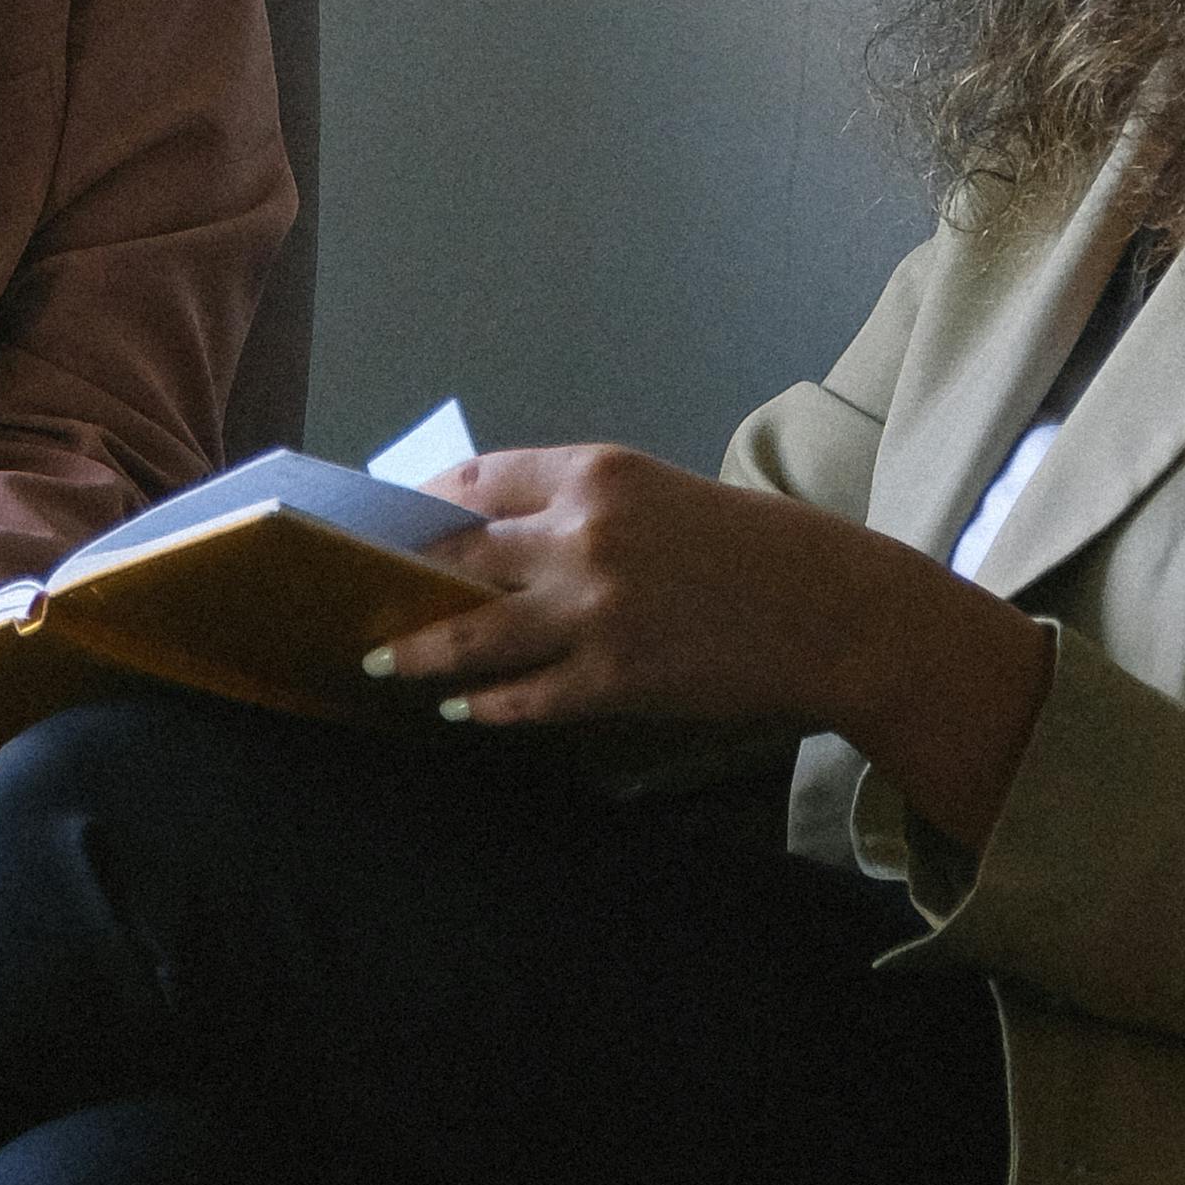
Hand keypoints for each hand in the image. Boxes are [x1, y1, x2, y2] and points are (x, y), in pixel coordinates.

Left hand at [362, 448, 1051, 854]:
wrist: (835, 612)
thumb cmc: (751, 550)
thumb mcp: (661, 497)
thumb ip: (578, 509)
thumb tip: (488, 536)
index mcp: (598, 473)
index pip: (475, 480)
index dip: (417, 505)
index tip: (382, 523)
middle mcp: (586, 535)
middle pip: (456, 555)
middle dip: (397, 577)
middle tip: (350, 593)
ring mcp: (596, 611)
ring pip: (471, 634)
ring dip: (417, 651)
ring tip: (379, 659)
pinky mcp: (614, 679)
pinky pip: (524, 698)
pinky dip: (485, 707)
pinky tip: (460, 711)